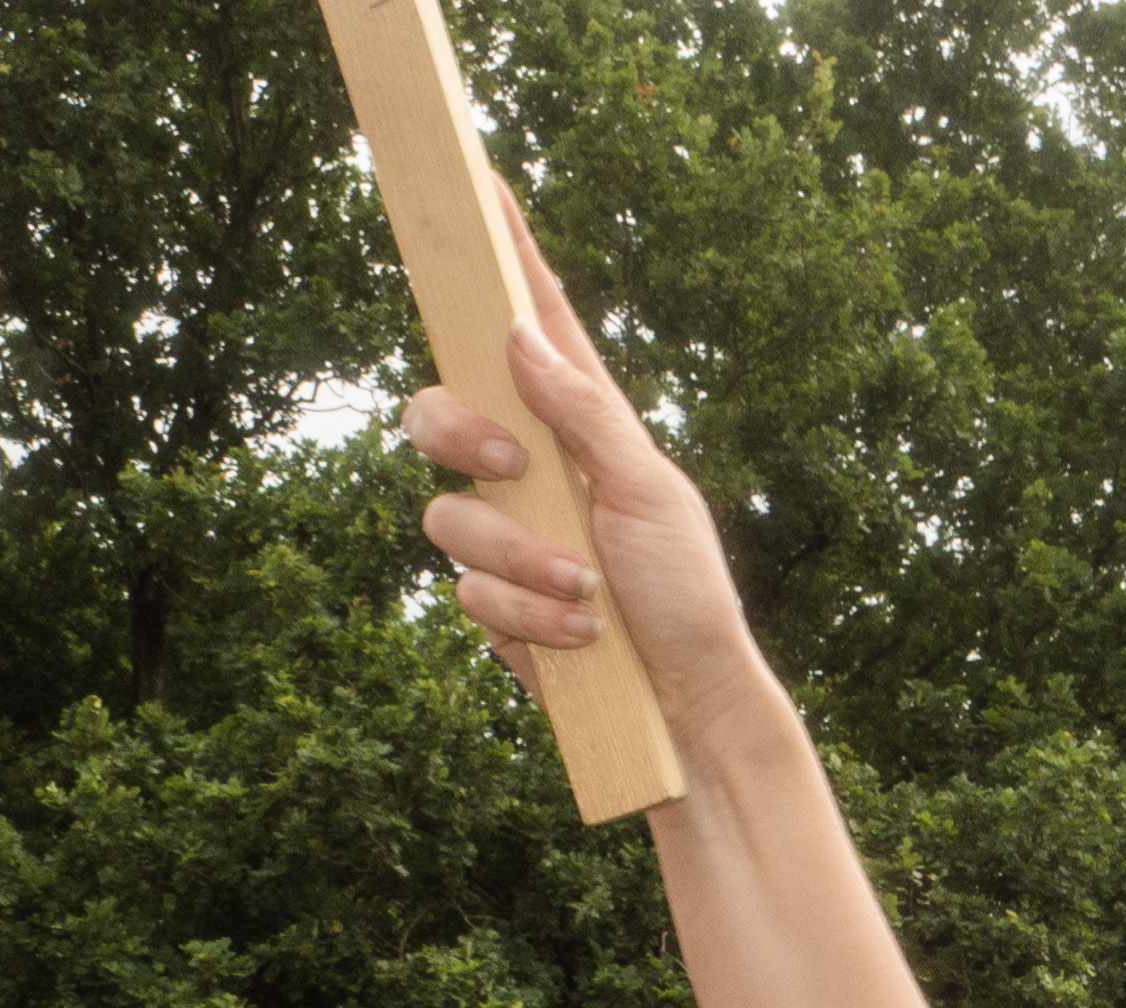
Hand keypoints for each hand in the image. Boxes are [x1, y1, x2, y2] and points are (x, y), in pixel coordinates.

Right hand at [395, 183, 773, 746]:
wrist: (682, 707)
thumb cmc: (687, 593)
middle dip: (460, 436)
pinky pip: (465, 590)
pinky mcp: (493, 600)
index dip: (503, 254)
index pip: (531, 322)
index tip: (478, 182)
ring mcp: (506, 535)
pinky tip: (575, 633)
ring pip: (446, 515)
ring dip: (519, 560)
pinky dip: (523, 614)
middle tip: (513, 467)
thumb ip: (584, 414)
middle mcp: (531, 469)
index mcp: (580, 423)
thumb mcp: (650, 493)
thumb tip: (518, 335)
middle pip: (438, 410)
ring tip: (587, 593)